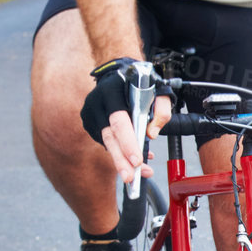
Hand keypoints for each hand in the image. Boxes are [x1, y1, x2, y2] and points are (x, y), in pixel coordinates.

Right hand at [80, 59, 170, 184]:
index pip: (119, 122)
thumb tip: (151, 135)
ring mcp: (90, 113)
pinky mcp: (90, 122)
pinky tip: (133, 156)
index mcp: (111, 92)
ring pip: (107, 142)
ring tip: (140, 172)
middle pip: (109, 137)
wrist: (117, 71)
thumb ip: (161, 111)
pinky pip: (106, 141)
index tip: (136, 161)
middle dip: (121, 161)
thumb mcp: (159, 89)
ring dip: (123, 159)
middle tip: (131, 179)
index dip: (128, 143)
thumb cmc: (139, 81)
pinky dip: (120, 151)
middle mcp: (97, 103)